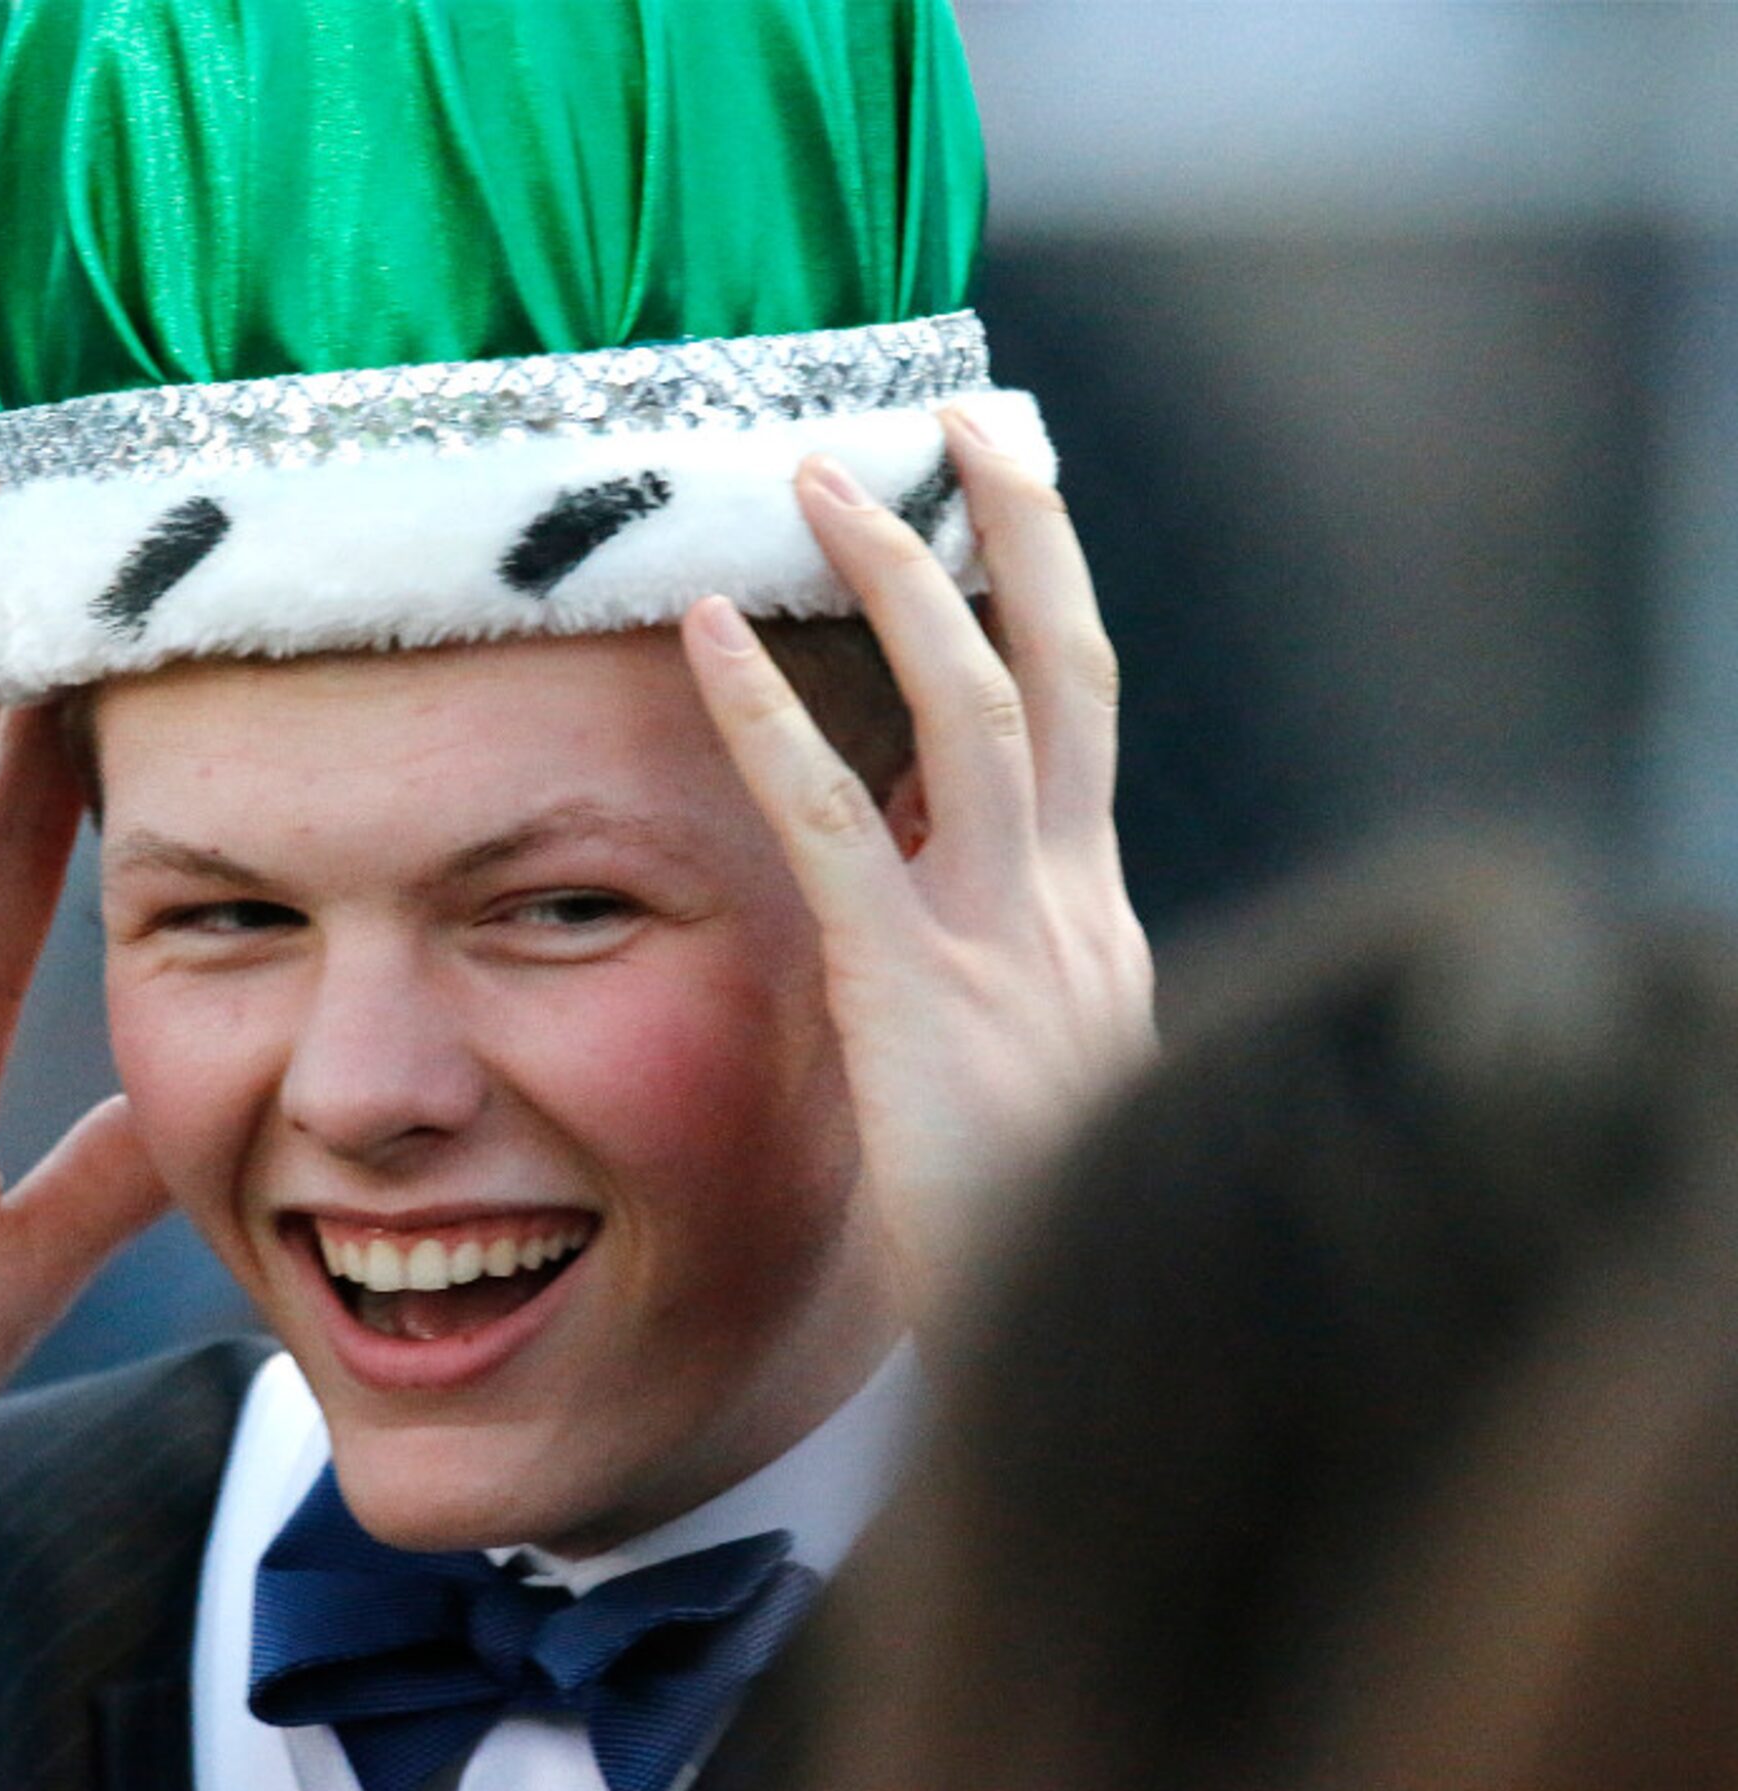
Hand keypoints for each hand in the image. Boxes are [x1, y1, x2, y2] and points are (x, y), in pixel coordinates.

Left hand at [678, 407, 1155, 1329]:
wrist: (1101, 1365)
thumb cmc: (1041, 1242)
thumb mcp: (1045, 1091)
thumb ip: (1013, 992)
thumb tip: (955, 925)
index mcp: (1097, 925)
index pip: (1076, 724)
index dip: (1045, 603)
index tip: (1006, 508)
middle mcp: (1073, 906)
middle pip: (1064, 669)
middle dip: (1020, 530)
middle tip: (970, 415)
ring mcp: (1009, 944)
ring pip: (970, 706)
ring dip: (897, 575)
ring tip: (819, 473)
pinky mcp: (918, 997)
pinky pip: (833, 821)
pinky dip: (765, 714)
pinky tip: (698, 633)